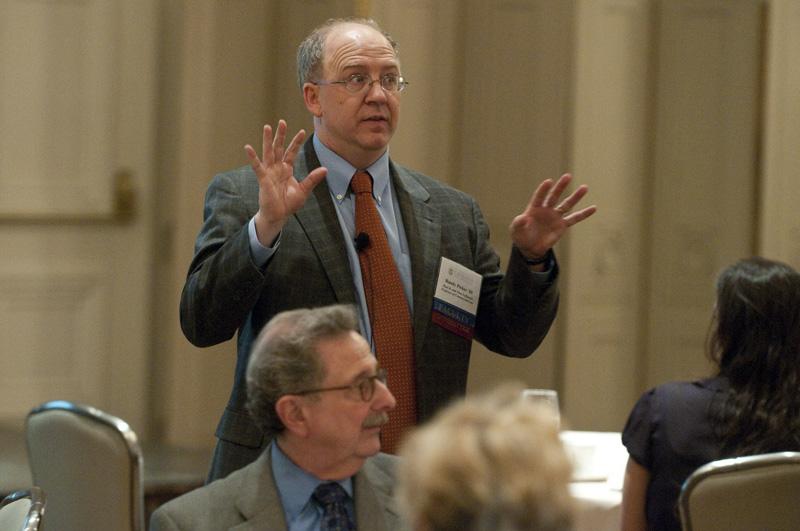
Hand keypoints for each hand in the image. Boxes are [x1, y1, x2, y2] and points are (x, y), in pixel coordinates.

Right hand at [245, 120, 326, 245]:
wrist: (278, 216)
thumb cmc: (288, 204)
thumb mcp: (304, 190)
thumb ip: (312, 179)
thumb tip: (325, 169)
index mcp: (287, 169)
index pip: (292, 152)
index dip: (296, 142)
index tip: (302, 131)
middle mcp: (277, 168)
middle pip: (279, 148)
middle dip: (281, 135)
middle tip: (282, 122)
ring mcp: (269, 172)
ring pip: (268, 152)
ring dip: (267, 140)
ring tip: (267, 127)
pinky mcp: (263, 179)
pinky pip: (257, 166)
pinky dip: (252, 157)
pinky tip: (248, 148)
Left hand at [509, 173, 595, 259]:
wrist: (530, 247)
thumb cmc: (521, 236)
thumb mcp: (516, 231)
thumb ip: (518, 224)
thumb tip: (522, 218)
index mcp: (534, 208)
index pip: (539, 197)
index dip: (543, 190)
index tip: (549, 182)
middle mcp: (546, 209)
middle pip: (554, 196)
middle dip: (561, 187)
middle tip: (568, 176)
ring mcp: (555, 216)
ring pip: (567, 204)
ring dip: (575, 197)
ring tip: (584, 187)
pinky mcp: (562, 225)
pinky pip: (574, 218)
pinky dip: (584, 214)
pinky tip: (593, 208)